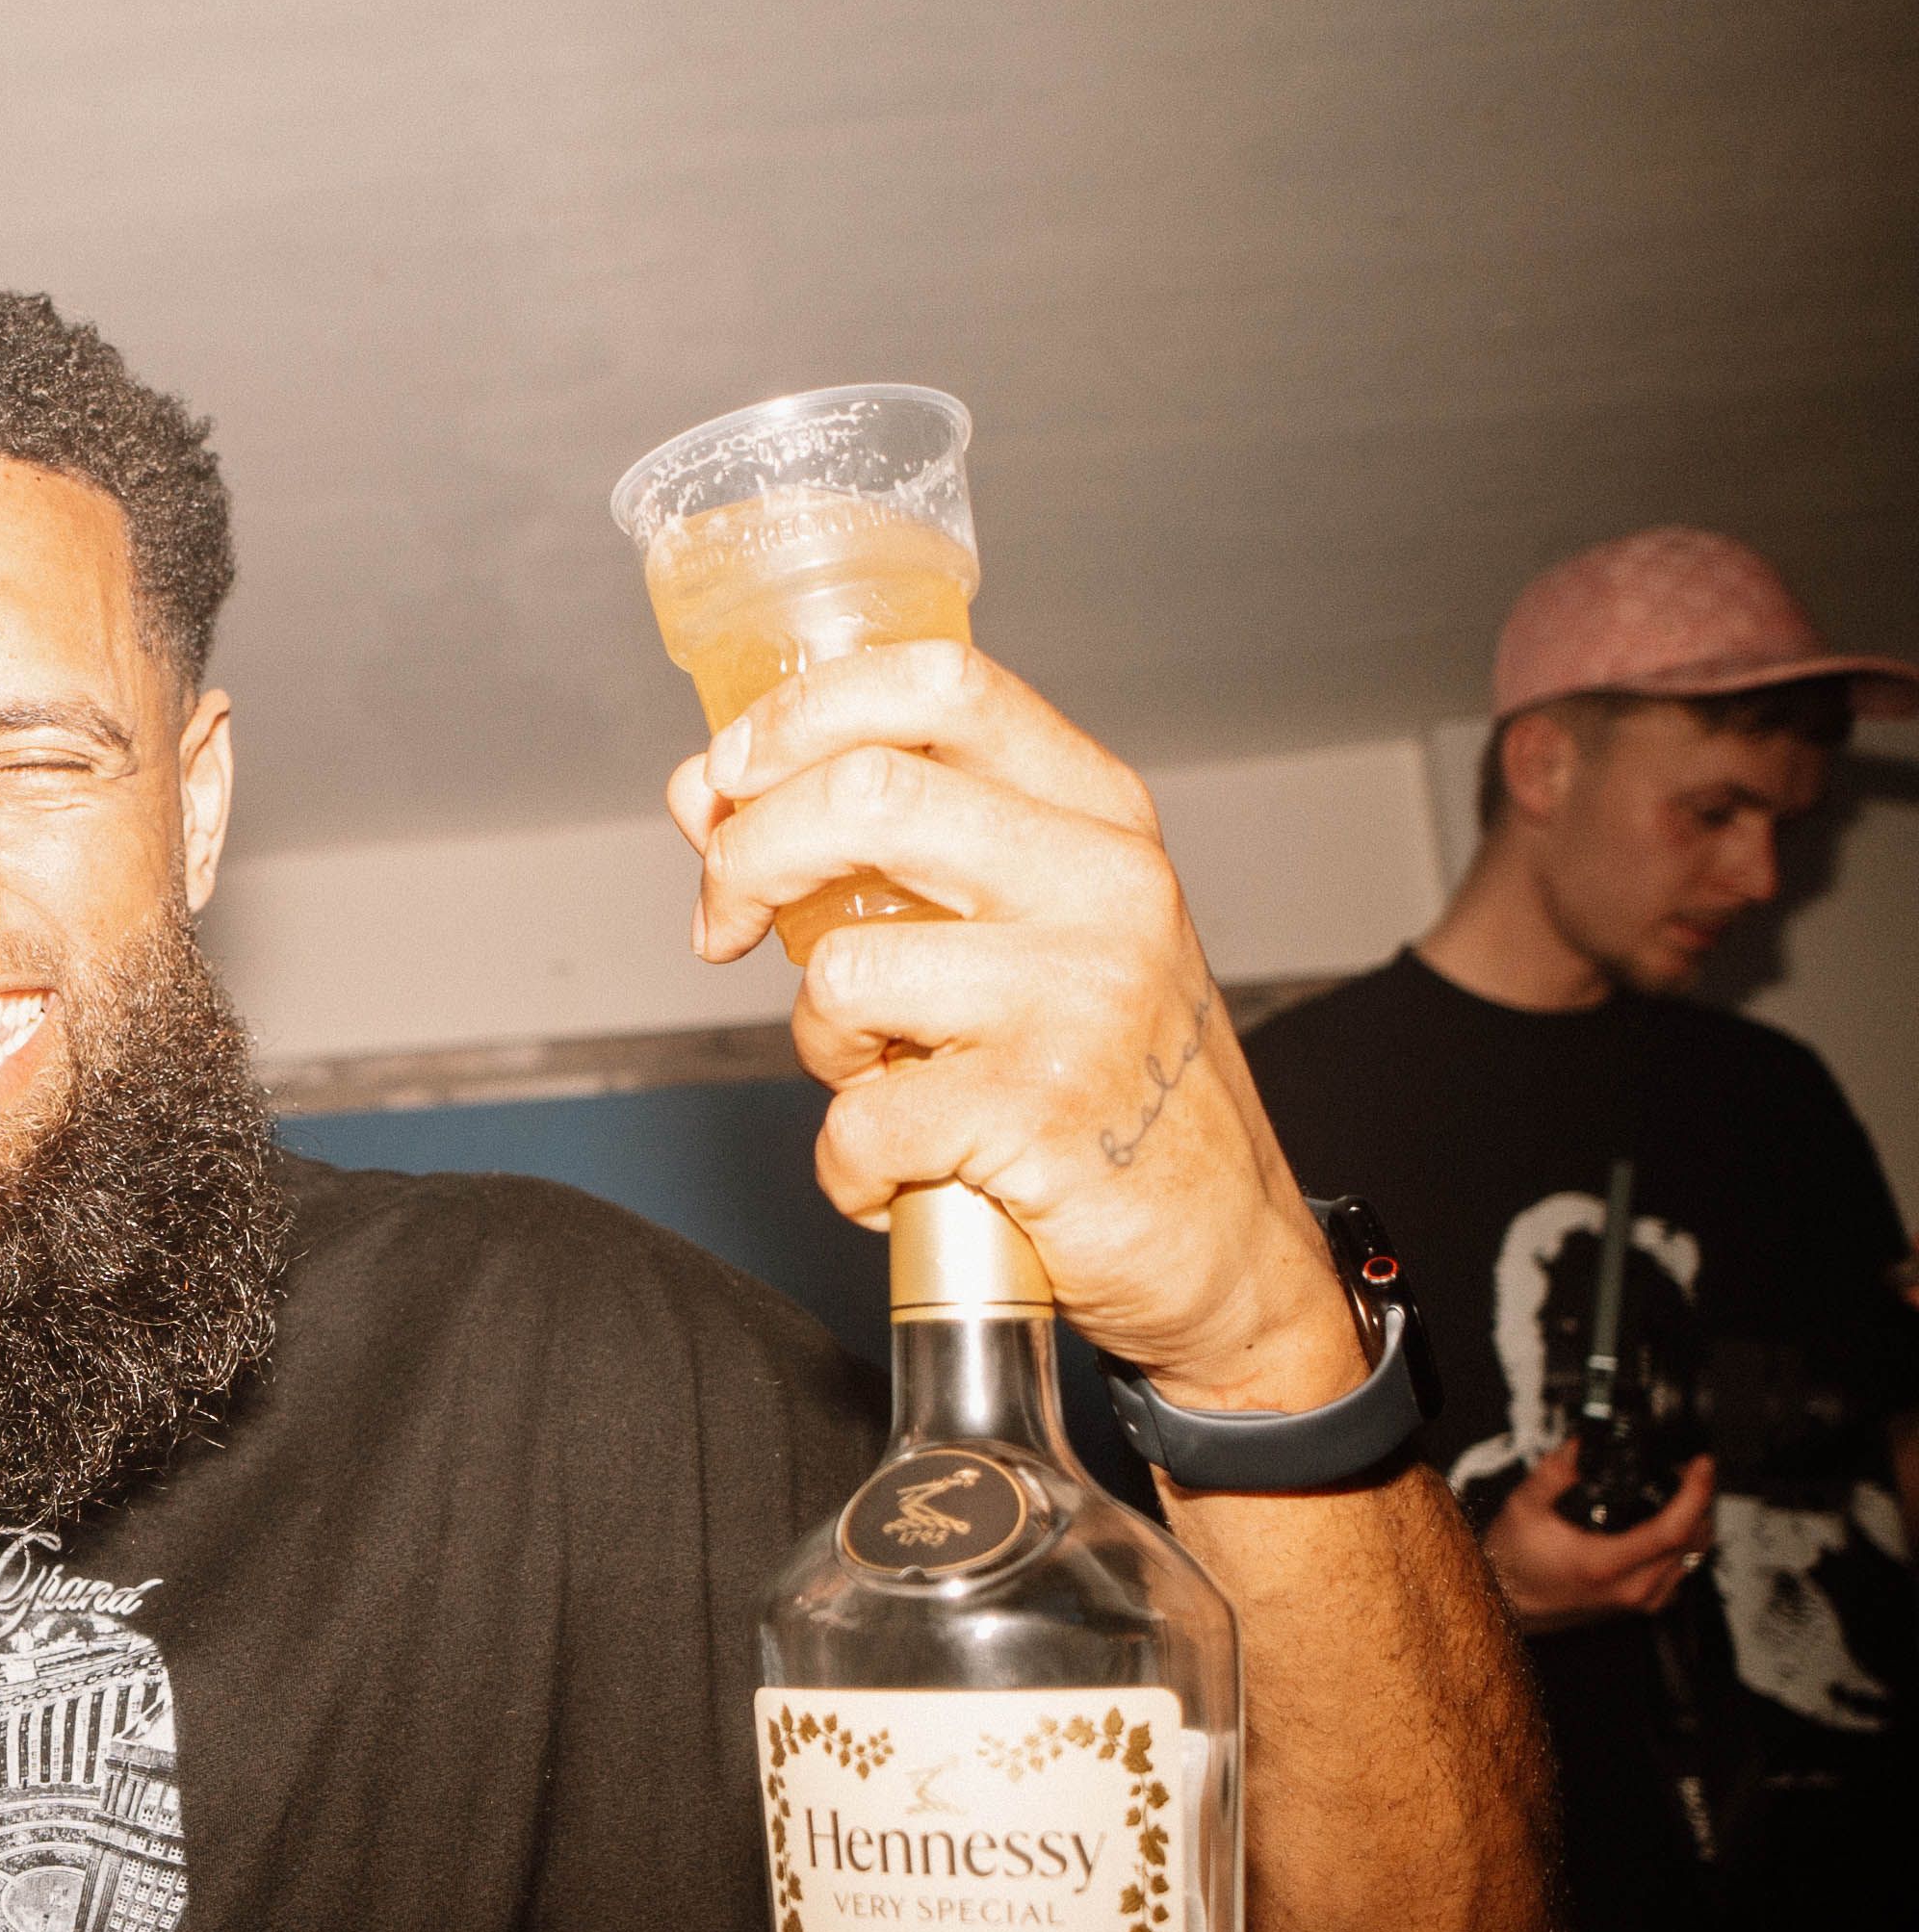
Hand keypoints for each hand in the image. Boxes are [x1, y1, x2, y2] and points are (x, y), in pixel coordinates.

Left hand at [666, 639, 1361, 1415]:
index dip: (797, 715)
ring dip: (816, 1046)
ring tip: (879, 1084)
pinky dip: (847, 1166)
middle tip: (723, 923)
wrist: (1226, 1250)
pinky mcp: (1039, 1113)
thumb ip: (878, 848)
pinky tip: (904, 1174)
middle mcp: (1104, 886)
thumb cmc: (1107, 1079)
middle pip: (862, 795)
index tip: (728, 779)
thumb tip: (704, 787)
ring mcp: (1079, 997)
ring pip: (840, 972)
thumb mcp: (1025, 929)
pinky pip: (857, 1120)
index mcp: (1098, 818)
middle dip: (743, 858)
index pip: (937, 681)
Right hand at [1481, 1444, 1718, 1630]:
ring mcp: (1643, 1597)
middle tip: (1688, 1469)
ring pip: (1695, 1554)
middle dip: (1701, 1498)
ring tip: (1683, 1489)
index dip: (1695, 1493)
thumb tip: (1583, 1444)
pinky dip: (1688, 1541)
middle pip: (1695, 1539)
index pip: (1672, 1530)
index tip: (1700, 1465)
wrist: (1511, 1597)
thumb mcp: (1524, 1506)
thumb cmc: (1515, 1560)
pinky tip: (1673, 1522)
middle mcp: (1631, 1586)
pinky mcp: (1646, 1602)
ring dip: (1698, 1518)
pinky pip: (1685, 1568)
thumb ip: (1554, 1473)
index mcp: (1604, 1563)